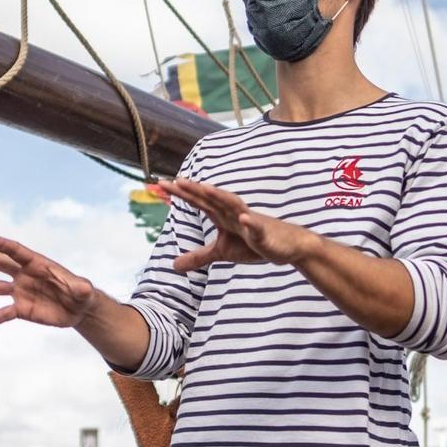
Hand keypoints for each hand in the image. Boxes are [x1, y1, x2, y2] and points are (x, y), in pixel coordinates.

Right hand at [0, 233, 99, 329]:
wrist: (78, 310)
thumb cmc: (81, 293)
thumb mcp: (83, 290)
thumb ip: (80, 287)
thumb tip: (83, 288)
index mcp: (37, 264)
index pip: (16, 251)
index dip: (0, 244)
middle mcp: (25, 275)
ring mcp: (21, 292)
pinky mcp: (22, 309)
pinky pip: (4, 313)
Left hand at [156, 179, 318, 272]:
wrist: (285, 245)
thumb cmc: (252, 244)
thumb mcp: (221, 252)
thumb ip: (198, 256)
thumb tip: (173, 266)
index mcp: (221, 216)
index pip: (198, 202)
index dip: (180, 193)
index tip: (161, 184)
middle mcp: (232, 213)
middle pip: (210, 199)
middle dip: (193, 190)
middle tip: (174, 181)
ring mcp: (248, 221)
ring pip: (232, 206)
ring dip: (219, 197)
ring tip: (204, 188)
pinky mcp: (262, 233)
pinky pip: (256, 227)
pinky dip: (250, 222)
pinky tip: (243, 217)